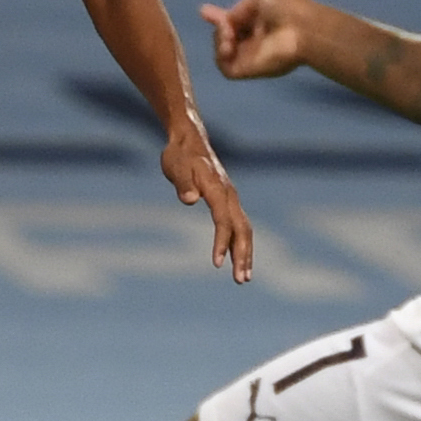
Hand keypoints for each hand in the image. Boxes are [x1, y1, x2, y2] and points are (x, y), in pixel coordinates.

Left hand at [163, 122, 254, 282]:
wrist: (189, 139)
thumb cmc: (180, 154)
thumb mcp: (175, 166)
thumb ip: (182, 183)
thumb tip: (189, 199)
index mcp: (217, 188)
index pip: (223, 220)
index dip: (221, 242)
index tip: (217, 263)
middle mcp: (229, 195)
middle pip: (242, 229)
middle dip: (243, 255)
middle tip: (240, 280)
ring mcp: (231, 198)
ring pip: (244, 229)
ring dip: (245, 254)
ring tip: (243, 278)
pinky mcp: (228, 202)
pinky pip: (239, 226)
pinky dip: (240, 244)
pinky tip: (237, 260)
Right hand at [198, 0, 320, 80]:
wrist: (301, 29)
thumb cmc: (287, 8)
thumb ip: (241, 8)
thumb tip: (227, 20)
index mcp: (261, 20)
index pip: (236, 22)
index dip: (220, 17)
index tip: (204, 11)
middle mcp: (254, 39)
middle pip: (226, 37)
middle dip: (219, 28)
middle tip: (224, 24)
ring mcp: (250, 56)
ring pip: (222, 51)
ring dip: (219, 39)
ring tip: (228, 35)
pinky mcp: (246, 70)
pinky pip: (224, 67)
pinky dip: (220, 55)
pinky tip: (228, 45)